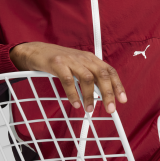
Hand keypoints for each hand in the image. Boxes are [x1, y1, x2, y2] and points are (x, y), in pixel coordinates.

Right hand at [9, 42, 126, 113]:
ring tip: (89, 110)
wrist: (37, 51)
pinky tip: (75, 103)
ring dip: (90, 96)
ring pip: (87, 78)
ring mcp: (70, 60)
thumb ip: (89, 77)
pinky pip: (68, 80)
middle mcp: (83, 58)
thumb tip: (102, 95)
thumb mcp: (78, 66)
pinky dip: (73, 94)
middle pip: (101, 75)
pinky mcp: (57, 63)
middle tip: (111, 109)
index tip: (122, 99)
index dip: (117, 85)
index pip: (109, 71)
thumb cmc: (59, 61)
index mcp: (91, 59)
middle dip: (108, 93)